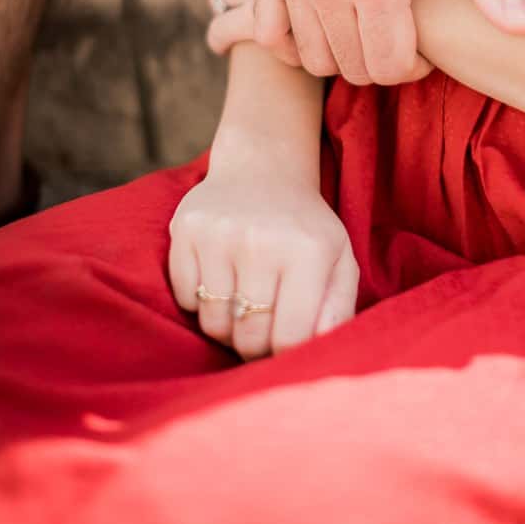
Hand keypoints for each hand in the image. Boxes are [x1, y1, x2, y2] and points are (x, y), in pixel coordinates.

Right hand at [168, 127, 358, 360]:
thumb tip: (319, 353)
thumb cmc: (304, 227)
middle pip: (247, 336)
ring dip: (226, 327)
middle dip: (254, 347)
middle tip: (260, 332)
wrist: (262, 168)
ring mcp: (218, 234)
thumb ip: (338, 311)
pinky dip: (199, 301)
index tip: (284, 347)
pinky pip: (185, 297)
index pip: (289, 338)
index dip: (285, 356)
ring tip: (240, 308)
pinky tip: (218, 281)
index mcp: (307, 252)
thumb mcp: (339, 261)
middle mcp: (260, 242)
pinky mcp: (186, 229)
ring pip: (213, 322)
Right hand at [258, 0, 524, 84]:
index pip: (389, 66)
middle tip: (401, 41)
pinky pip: (268, 32)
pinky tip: (321, 30)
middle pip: (352, 67)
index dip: (414, 69)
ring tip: (367, 33)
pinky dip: (292, 43)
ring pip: (312, 56)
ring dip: (341, 56)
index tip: (427, 50)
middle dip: (381, 65)